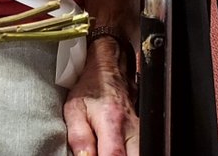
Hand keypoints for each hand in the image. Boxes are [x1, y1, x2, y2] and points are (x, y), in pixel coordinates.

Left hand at [64, 39, 138, 155]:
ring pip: (140, 153)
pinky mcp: (143, 135)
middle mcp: (131, 130)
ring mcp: (140, 133)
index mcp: (112, 122)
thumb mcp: (74, 109)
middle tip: (101, 152)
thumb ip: (79, 137)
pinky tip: (113, 149)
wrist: (108, 69)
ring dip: (123, 155)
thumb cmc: (90, 88)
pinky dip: (128, 152)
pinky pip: (140, 150)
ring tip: (106, 149)